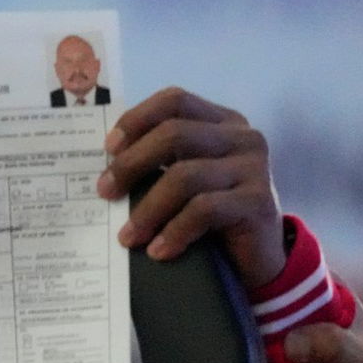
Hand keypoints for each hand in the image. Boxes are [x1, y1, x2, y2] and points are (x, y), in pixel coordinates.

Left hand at [98, 87, 284, 287]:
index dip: (137, 120)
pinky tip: (158, 252)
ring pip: (185, 176)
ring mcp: (253, 167)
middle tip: (105, 192)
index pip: (174, 101)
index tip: (108, 149)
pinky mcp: (258, 201)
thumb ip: (159, 166)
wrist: (257, 261)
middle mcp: (241, 137)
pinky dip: (174, 232)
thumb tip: (105, 170)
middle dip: (132, 163)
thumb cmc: (211, 221)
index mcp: (221, 123)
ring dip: (148, 209)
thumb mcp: (185, 186)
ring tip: (127, 237)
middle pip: (175, 134)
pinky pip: (204, 210)